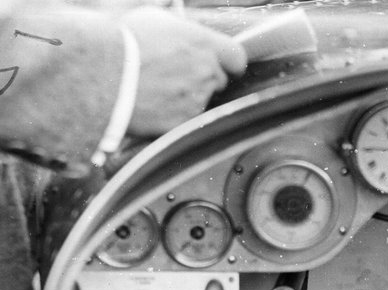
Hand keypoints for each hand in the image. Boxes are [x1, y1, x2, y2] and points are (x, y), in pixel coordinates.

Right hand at [121, 7, 247, 137]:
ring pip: (201, 99)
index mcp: (203, 43)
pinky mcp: (183, 121)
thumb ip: (182, 30)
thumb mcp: (154, 19)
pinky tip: (152, 104)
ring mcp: (196, 98)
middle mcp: (206, 72)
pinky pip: (185, 119)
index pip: (237, 58)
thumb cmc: (121, 41)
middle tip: (174, 75)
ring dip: (185, 96)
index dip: (229, 62)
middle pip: (218, 80)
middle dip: (202, 78)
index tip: (222, 65)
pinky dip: (172, 114)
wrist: (99, 73)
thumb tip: (188, 34)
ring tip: (156, 88)